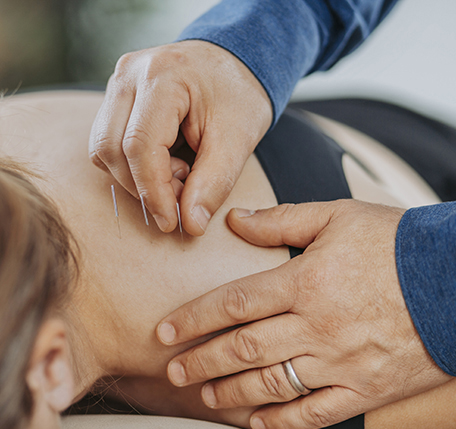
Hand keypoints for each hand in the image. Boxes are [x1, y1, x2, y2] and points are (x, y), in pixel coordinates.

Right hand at [89, 40, 271, 234]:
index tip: (172, 223)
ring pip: (103, 149)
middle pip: (111, 149)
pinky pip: (108, 142)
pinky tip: (166, 162)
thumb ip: (213, 184)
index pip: (139, 146)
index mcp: (163, 77)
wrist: (236, 63)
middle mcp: (129, 75)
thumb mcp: (238, 141)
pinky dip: (133, 165)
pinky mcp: (118, 97)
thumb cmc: (240, 96)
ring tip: (180, 173)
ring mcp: (118, 83)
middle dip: (145, 187)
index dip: (153, 193)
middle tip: (183, 195)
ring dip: (137, 177)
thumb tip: (190, 224)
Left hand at [156, 200, 450, 428]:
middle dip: (201, 361)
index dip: (194, 318)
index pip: (234, 302)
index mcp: (306, 281)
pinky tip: (257, 423)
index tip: (164, 331)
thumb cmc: (396, 242)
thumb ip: (281, 220)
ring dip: (231, 392)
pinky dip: (283, 421)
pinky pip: (316, 413)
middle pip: (243, 348)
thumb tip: (236, 220)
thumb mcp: (337, 216)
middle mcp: (317, 325)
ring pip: (272, 384)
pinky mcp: (367, 388)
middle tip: (171, 371)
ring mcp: (341, 362)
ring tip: (203, 395)